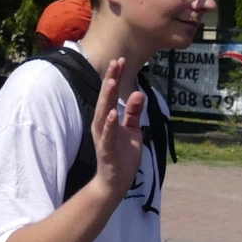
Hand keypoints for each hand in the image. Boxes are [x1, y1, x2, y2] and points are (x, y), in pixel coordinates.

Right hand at [91, 58, 146, 197]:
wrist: (116, 181)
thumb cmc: (123, 155)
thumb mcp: (133, 129)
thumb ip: (134, 112)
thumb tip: (139, 93)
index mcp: (108, 119)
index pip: (111, 95)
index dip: (116, 78)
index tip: (121, 60)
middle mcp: (102, 125)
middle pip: (106, 99)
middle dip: (111, 81)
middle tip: (116, 62)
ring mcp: (103, 137)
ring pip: (104, 114)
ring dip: (108, 98)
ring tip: (113, 81)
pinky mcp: (107, 150)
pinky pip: (108, 135)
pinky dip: (110, 124)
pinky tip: (113, 113)